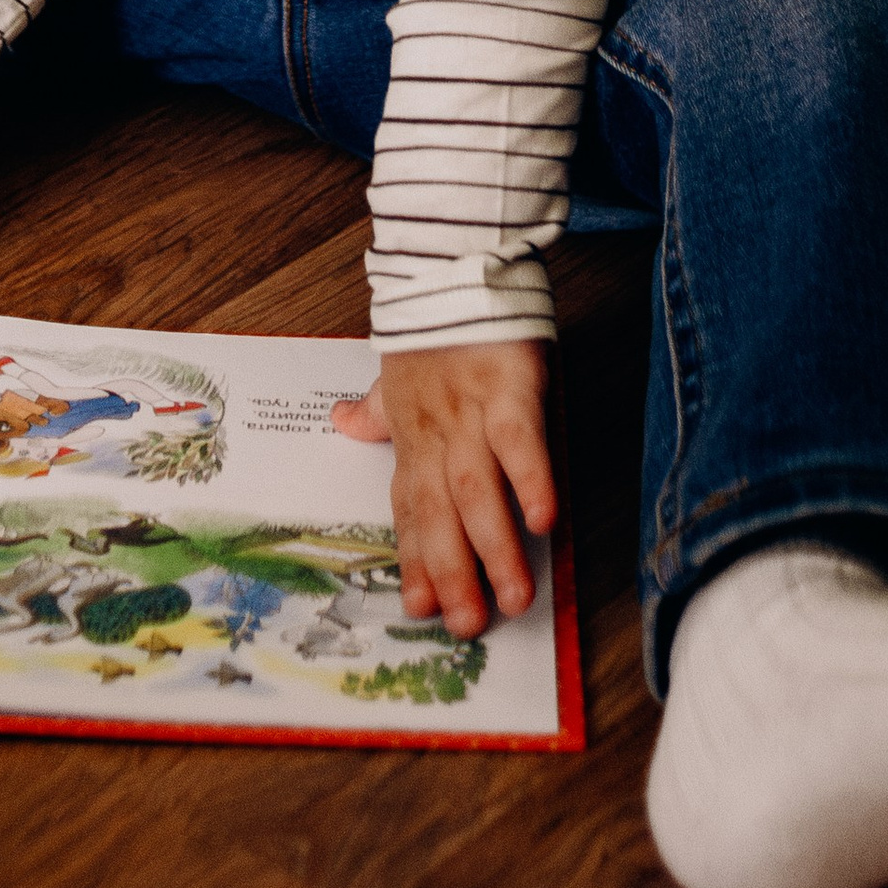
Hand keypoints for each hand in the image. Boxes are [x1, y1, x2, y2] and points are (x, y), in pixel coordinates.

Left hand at [331, 340, 557, 635]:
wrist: (454, 263)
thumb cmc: (431, 326)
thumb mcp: (396, 370)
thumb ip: (376, 411)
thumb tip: (344, 424)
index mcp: (412, 434)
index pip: (410, 509)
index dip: (415, 559)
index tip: (420, 608)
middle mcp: (437, 432)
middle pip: (441, 512)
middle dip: (453, 573)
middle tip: (467, 624)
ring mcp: (472, 411)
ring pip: (478, 489)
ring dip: (494, 546)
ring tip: (514, 596)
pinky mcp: (510, 385)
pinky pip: (520, 440)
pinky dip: (529, 479)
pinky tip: (543, 521)